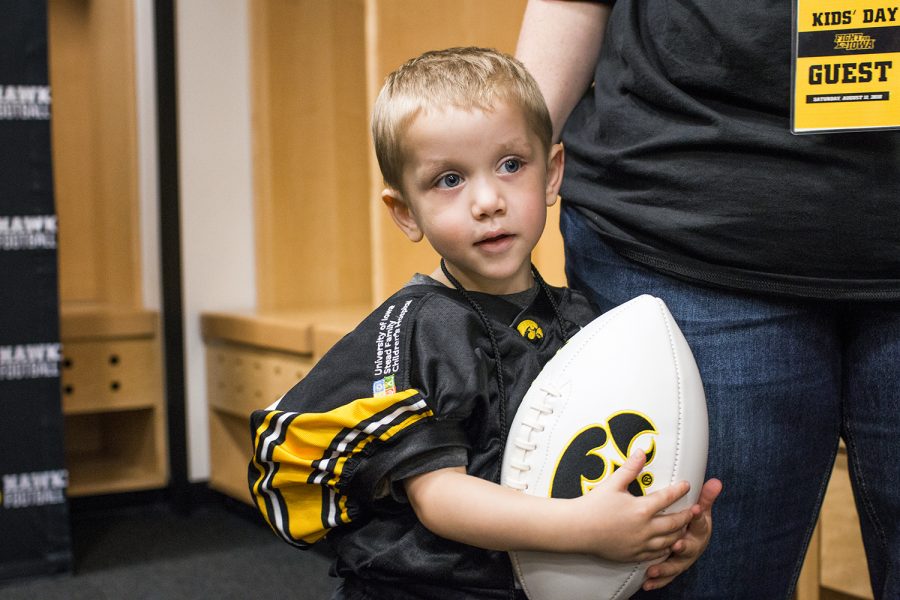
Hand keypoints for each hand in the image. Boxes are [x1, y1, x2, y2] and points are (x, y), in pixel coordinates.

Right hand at [569, 450, 695, 562]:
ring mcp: (640, 544)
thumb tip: (641, 452)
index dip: (679, 490)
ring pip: (669, 541)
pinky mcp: (634, 555)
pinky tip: (669, 545)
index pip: (667, 498)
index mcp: (641, 509)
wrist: (577, 529)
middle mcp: (645, 528)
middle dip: (687, 515)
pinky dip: (667, 549)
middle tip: (696, 510)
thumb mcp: (612, 483)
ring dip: (680, 533)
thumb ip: (630, 468)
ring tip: (686, 527)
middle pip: (674, 522)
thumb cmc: (593, 505)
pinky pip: (657, 554)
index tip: (687, 485)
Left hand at [641, 477, 722, 590]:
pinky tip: (647, 583)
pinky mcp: (672, 569)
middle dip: (684, 546)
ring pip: (675, 565)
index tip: (695, 510)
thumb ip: (705, 497)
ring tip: (653, 569)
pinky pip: (665, 577)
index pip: (700, 522)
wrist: (692, 541)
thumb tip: (716, 482)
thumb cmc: (694, 524)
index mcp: (698, 530)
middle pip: (689, 547)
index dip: (698, 516)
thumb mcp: (701, 510)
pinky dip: (657, 581)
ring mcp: (682, 559)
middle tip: (676, 545)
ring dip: (665, 568)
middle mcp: (692, 546)